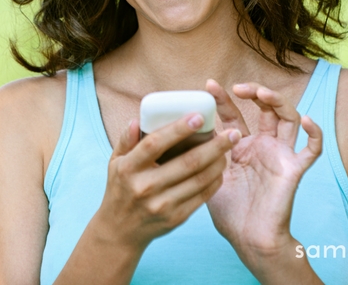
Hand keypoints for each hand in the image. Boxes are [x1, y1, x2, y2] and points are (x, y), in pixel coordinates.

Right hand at [92, 113, 239, 251]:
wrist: (120, 231)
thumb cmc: (120, 189)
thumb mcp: (115, 163)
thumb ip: (126, 140)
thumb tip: (137, 120)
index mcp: (129, 168)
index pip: (156, 143)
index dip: (179, 129)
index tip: (199, 117)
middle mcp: (145, 186)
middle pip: (187, 162)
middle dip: (214, 145)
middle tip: (232, 132)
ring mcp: (161, 204)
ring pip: (199, 179)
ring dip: (219, 162)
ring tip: (230, 147)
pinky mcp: (175, 218)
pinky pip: (201, 197)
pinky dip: (215, 181)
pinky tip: (221, 168)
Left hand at [204, 81, 322, 266]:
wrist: (248, 239)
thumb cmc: (229, 212)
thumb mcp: (207, 175)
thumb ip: (198, 154)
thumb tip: (175, 132)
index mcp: (241, 147)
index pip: (234, 114)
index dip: (223, 99)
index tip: (208, 85)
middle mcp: (262, 146)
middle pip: (265, 108)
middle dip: (254, 91)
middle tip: (237, 87)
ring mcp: (280, 155)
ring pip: (288, 119)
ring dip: (278, 101)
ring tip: (263, 93)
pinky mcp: (293, 169)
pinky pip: (312, 150)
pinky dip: (314, 133)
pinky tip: (306, 120)